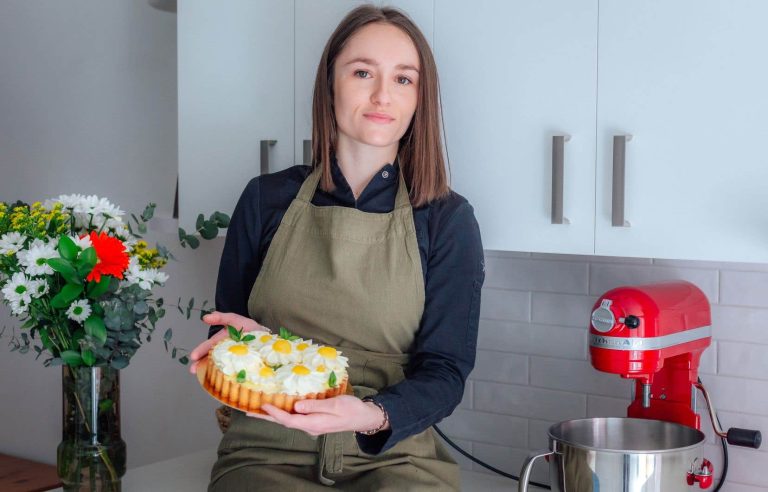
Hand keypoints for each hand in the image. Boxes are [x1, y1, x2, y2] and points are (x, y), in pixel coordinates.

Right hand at [188, 311, 267, 373]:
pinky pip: (232, 372)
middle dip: (201, 364)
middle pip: (211, 359)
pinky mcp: (241, 368)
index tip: (193, 357)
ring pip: (219, 366)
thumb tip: (205, 317)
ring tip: (202, 376)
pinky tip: (222, 381)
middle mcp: (224, 353)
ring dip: (209, 371)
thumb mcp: (234, 319)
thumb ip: (221, 317)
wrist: (265, 337)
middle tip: (193, 370)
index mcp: (221, 342)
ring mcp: (232, 361)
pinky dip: (226, 376)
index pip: (209, 347)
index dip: (200, 351)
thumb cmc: (248, 328)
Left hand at [246, 395, 388, 435]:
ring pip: (289, 420)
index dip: (275, 413)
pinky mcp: (315, 421)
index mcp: (314, 423)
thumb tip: (296, 406)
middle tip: (249, 411)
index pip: (289, 419)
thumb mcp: (335, 405)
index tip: (262, 405)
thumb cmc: (351, 409)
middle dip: (267, 417)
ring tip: (258, 409)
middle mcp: (310, 426)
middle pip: (284, 422)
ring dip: (274, 415)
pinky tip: (280, 407)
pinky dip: (284, 412)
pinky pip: (296, 417)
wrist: (363, 417)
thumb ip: (315, 406)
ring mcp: (312, 425)